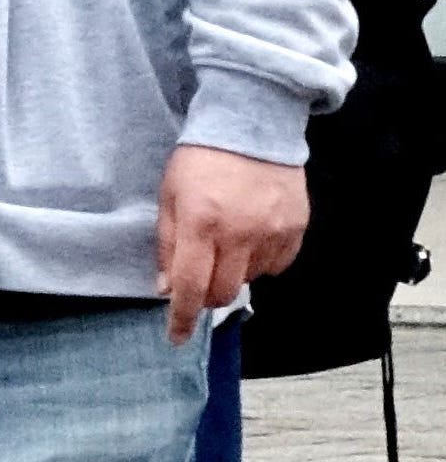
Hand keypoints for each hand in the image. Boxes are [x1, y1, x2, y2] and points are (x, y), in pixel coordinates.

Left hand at [155, 143, 308, 345]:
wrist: (252, 124)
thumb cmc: (202, 157)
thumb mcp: (170, 194)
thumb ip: (168, 243)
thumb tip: (166, 288)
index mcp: (201, 222)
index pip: (191, 286)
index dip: (182, 317)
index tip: (176, 337)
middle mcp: (240, 233)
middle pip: (223, 292)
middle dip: (207, 295)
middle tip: (200, 276)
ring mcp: (272, 233)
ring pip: (250, 280)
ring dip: (234, 272)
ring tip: (226, 239)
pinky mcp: (296, 230)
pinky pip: (276, 266)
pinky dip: (260, 261)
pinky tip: (251, 235)